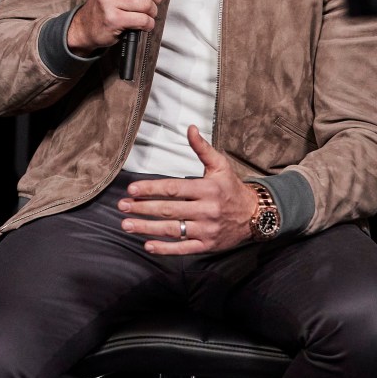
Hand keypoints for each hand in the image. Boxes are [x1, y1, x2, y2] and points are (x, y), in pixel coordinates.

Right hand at [68, 0, 174, 55]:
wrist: (89, 25)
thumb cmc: (110, 1)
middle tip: (150, 1)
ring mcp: (108, 0)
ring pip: (147, 4)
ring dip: (151, 12)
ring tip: (144, 13)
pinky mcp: (113, 19)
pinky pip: (143, 19)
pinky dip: (147, 23)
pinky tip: (141, 23)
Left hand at [118, 124, 257, 253]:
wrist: (254, 215)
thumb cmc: (232, 187)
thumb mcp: (220, 165)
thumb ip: (202, 148)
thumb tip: (190, 128)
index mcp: (207, 189)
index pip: (174, 189)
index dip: (151, 189)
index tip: (132, 189)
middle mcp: (206, 210)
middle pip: (169, 210)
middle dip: (143, 208)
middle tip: (122, 206)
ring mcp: (206, 230)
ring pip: (172, 230)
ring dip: (147, 228)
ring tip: (127, 224)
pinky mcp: (207, 245)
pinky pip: (182, 248)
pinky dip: (164, 248)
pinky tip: (147, 245)